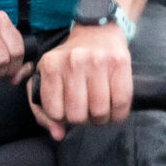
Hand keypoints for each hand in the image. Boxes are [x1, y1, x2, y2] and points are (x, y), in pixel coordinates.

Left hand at [31, 22, 132, 140]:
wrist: (98, 30)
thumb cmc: (71, 61)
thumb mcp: (48, 78)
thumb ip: (43, 110)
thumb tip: (58, 134)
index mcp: (51, 65)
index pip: (55, 112)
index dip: (63, 117)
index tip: (69, 109)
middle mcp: (73, 62)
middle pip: (78, 115)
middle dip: (83, 120)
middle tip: (86, 110)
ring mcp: (98, 61)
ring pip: (100, 112)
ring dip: (101, 118)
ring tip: (100, 108)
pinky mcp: (120, 63)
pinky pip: (122, 103)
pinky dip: (118, 114)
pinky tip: (114, 107)